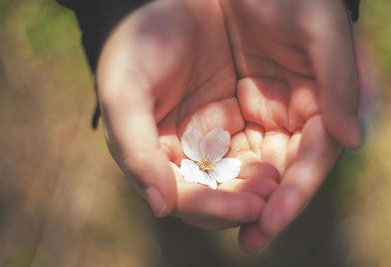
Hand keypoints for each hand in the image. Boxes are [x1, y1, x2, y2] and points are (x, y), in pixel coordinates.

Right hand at [96, 0, 278, 229]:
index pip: (180, 194)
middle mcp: (179, 151)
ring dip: (254, 188)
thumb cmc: (139, 45)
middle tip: (267, 202)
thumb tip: (162, 207)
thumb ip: (136, 150)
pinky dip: (265, 160)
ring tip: (276, 185)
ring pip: (232, 177)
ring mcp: (207, 136)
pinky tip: (279, 163)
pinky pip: (250, 149)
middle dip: (238, 202)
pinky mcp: (231, 118)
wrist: (173, 3)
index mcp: (151, 152)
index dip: (211, 206)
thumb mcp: (126, 94)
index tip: (247, 209)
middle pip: (210, 194)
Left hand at [220, 0, 357, 251]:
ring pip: (255, 165)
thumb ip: (339, 80)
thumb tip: (353, 140)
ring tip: (220, 223)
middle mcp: (293, 115)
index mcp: (319, 103)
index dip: (295, 193)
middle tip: (247, 239)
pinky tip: (203, 187)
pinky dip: (219, 169)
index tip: (270, 222)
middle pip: (283, 172)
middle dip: (265, 205)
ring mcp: (263, 114)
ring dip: (241, 196)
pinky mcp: (235, 108)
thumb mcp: (319, 27)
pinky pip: (227, 145)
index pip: (312, 160)